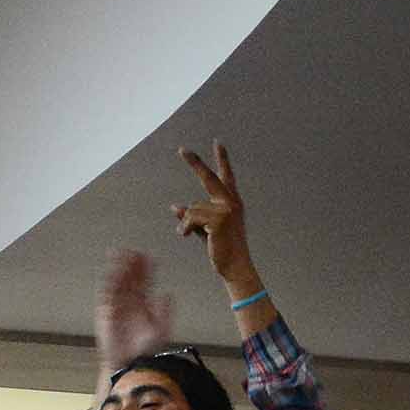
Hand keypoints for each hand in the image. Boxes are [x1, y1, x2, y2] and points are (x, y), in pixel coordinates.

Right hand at [95, 250, 174, 372]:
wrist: (131, 364)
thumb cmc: (146, 351)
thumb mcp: (162, 330)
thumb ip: (165, 312)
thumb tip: (167, 294)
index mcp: (143, 305)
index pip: (144, 282)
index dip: (145, 269)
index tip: (148, 256)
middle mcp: (129, 303)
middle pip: (129, 278)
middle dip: (130, 264)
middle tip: (132, 250)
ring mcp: (116, 307)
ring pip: (117, 283)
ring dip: (117, 269)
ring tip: (119, 254)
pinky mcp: (105, 314)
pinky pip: (105, 295)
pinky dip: (106, 283)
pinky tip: (110, 272)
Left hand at [172, 141, 257, 289]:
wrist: (234, 266)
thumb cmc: (221, 248)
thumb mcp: (206, 229)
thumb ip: (193, 216)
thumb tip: (174, 207)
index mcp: (231, 201)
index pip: (225, 176)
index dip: (222, 159)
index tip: (218, 143)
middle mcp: (231, 201)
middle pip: (209, 178)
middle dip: (195, 163)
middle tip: (182, 149)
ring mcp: (226, 209)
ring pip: (192, 208)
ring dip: (186, 223)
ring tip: (190, 235)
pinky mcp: (219, 219)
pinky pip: (190, 218)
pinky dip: (185, 228)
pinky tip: (188, 236)